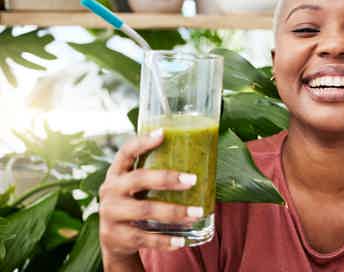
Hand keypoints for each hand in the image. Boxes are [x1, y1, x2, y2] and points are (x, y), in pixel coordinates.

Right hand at [99, 129, 201, 265]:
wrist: (114, 240)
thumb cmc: (135, 204)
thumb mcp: (137, 188)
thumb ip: (155, 175)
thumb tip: (200, 162)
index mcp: (116, 173)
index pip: (126, 152)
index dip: (143, 142)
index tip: (163, 134)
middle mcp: (110, 190)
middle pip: (138, 179)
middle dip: (167, 179)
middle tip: (193, 180)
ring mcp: (111, 214)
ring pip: (145, 210)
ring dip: (174, 212)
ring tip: (197, 213)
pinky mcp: (116, 236)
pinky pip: (144, 238)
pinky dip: (164, 240)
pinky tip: (181, 240)